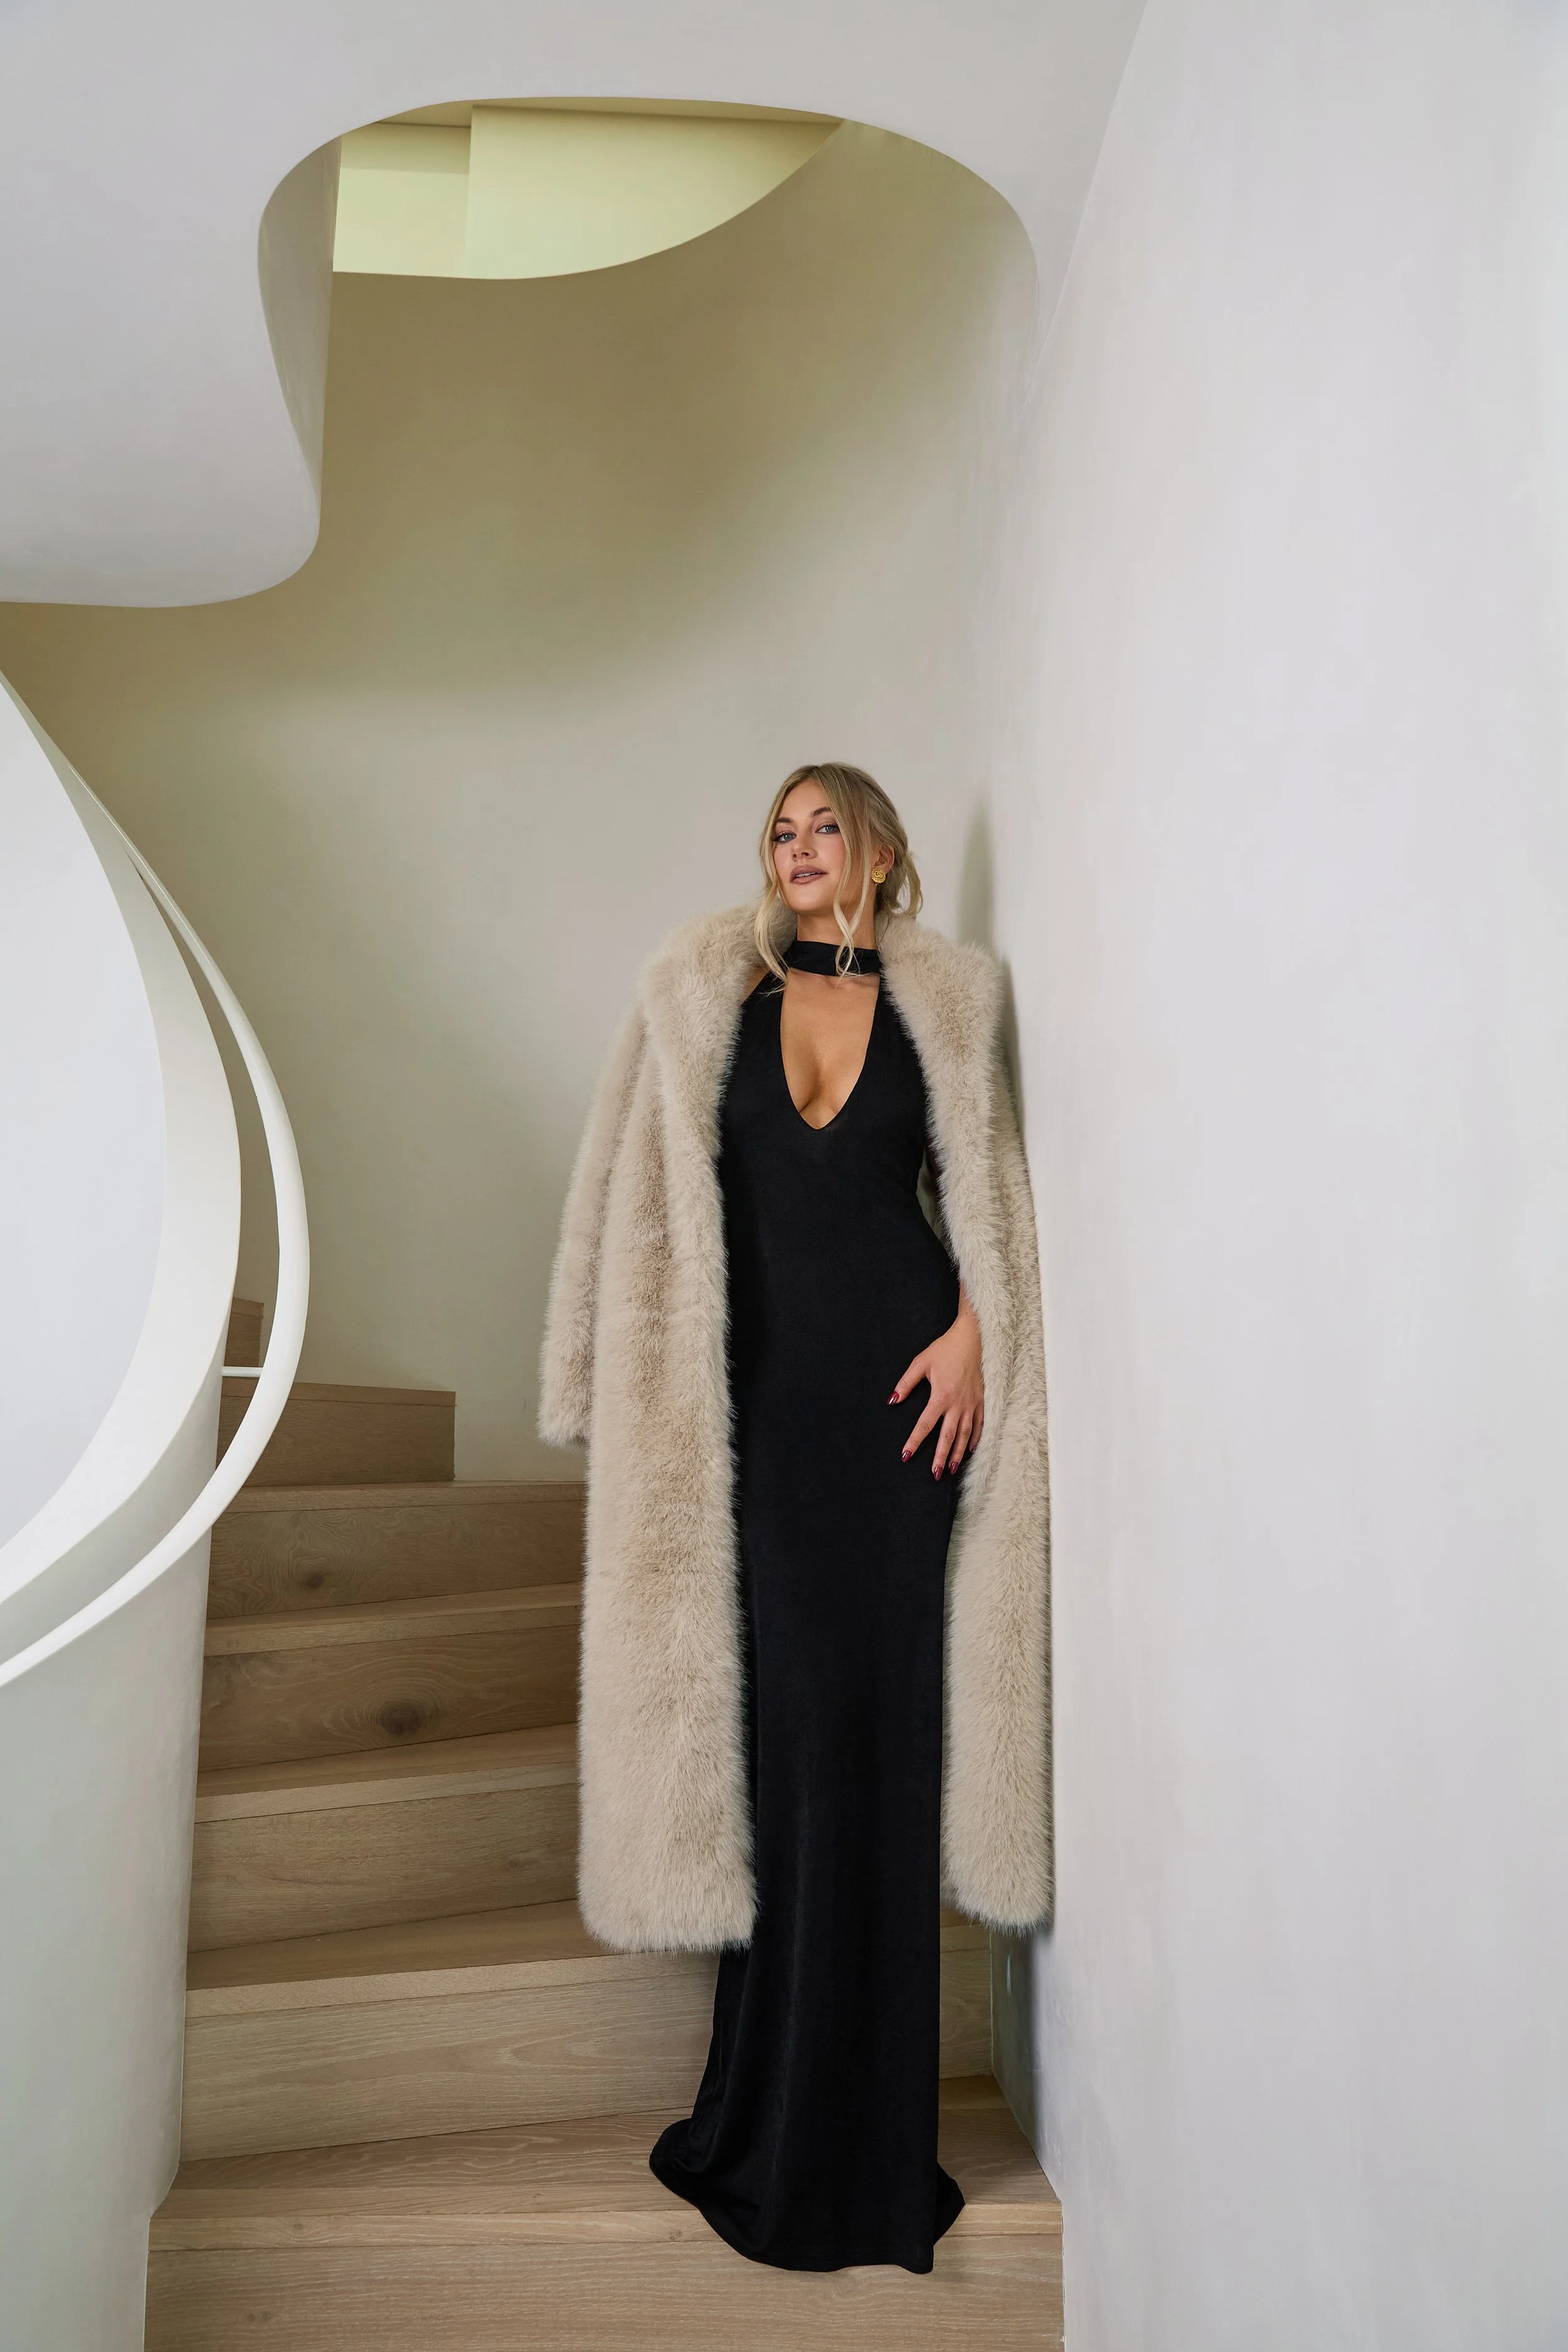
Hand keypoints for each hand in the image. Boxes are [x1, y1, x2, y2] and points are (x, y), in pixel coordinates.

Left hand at [890, 1291, 984, 1476]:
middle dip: (941, 1457)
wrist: (971, 1338)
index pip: (925, 1425)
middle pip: (948, 1436)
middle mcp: (957, 1404)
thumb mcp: (921, 1363)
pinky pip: (979, 1424)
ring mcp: (971, 1404)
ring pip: (965, 1435)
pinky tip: (969, 1450)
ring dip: (958, 1453)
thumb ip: (906, 1383)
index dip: (915, 1441)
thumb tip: (892, 1400)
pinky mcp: (981, 1400)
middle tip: (935, 1475)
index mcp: (941, 1396)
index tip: (906, 1456)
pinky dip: (975, 1438)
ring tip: (952, 1470)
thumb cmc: (944, 1350)